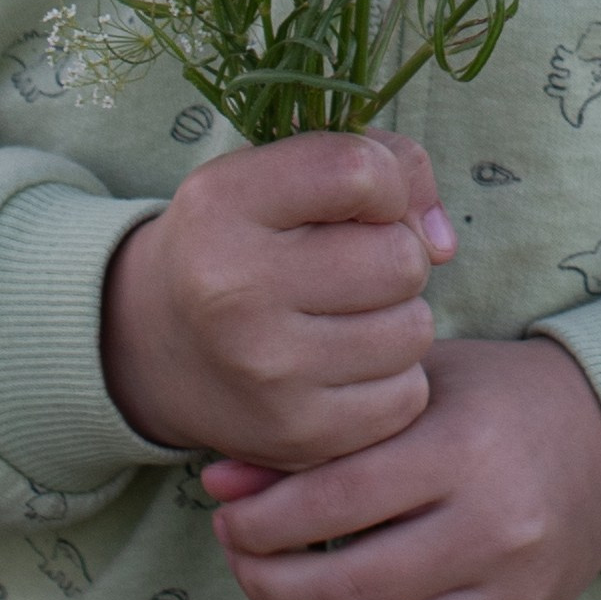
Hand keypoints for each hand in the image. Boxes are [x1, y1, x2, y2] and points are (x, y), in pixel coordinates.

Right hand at [100, 131, 456, 467]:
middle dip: (394, 253)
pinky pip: (405, 396)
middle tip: (351, 264)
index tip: (362, 199)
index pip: (358, 172)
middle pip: (400, 259)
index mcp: (224, 204)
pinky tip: (346, 362)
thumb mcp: (275, 172)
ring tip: (348, 312)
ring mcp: (268, 373)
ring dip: (398, 317)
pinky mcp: (298, 436)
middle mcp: (237, 290)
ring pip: (414, 330)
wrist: (155, 345)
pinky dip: (392, 377)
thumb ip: (377, 163)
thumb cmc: (240, 238)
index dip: (385, 180)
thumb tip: (445, 245)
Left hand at [200, 335, 600, 599]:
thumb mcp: (414, 387)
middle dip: (269, 583)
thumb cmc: (493, 399)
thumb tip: (219, 482)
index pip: (341, 497)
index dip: (266, 517)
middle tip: (230, 557)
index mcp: (465, 448)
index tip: (224, 512)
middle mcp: (493, 530)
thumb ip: (323, 433)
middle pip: (354, 587)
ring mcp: (508, 598)